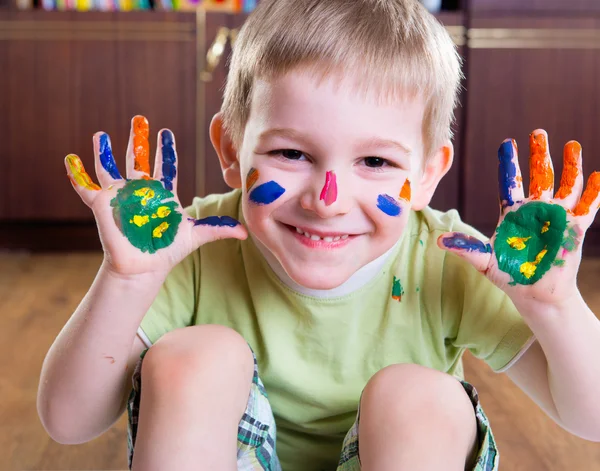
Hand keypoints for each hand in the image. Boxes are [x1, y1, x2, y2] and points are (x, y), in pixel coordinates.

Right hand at [65, 115, 246, 277]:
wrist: (144, 268)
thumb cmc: (168, 250)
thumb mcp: (195, 235)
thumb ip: (218, 228)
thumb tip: (246, 231)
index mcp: (161, 193)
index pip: (164, 166)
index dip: (165, 150)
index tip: (166, 133)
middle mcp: (140, 190)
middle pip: (137, 159)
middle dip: (138, 139)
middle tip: (140, 118)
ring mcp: (120, 196)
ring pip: (110, 167)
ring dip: (104, 151)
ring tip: (101, 135)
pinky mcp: (102, 205)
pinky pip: (86, 187)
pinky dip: (77, 174)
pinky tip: (71, 159)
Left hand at [438, 129, 599, 308]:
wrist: (535, 294)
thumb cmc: (509, 275)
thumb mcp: (484, 260)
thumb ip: (465, 248)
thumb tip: (438, 240)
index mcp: (513, 212)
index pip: (510, 181)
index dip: (508, 162)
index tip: (507, 142)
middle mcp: (536, 210)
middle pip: (540, 175)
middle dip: (540, 154)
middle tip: (538, 132)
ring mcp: (557, 217)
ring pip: (566, 185)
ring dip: (570, 165)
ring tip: (572, 145)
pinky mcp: (576, 229)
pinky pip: (588, 207)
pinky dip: (594, 192)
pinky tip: (598, 175)